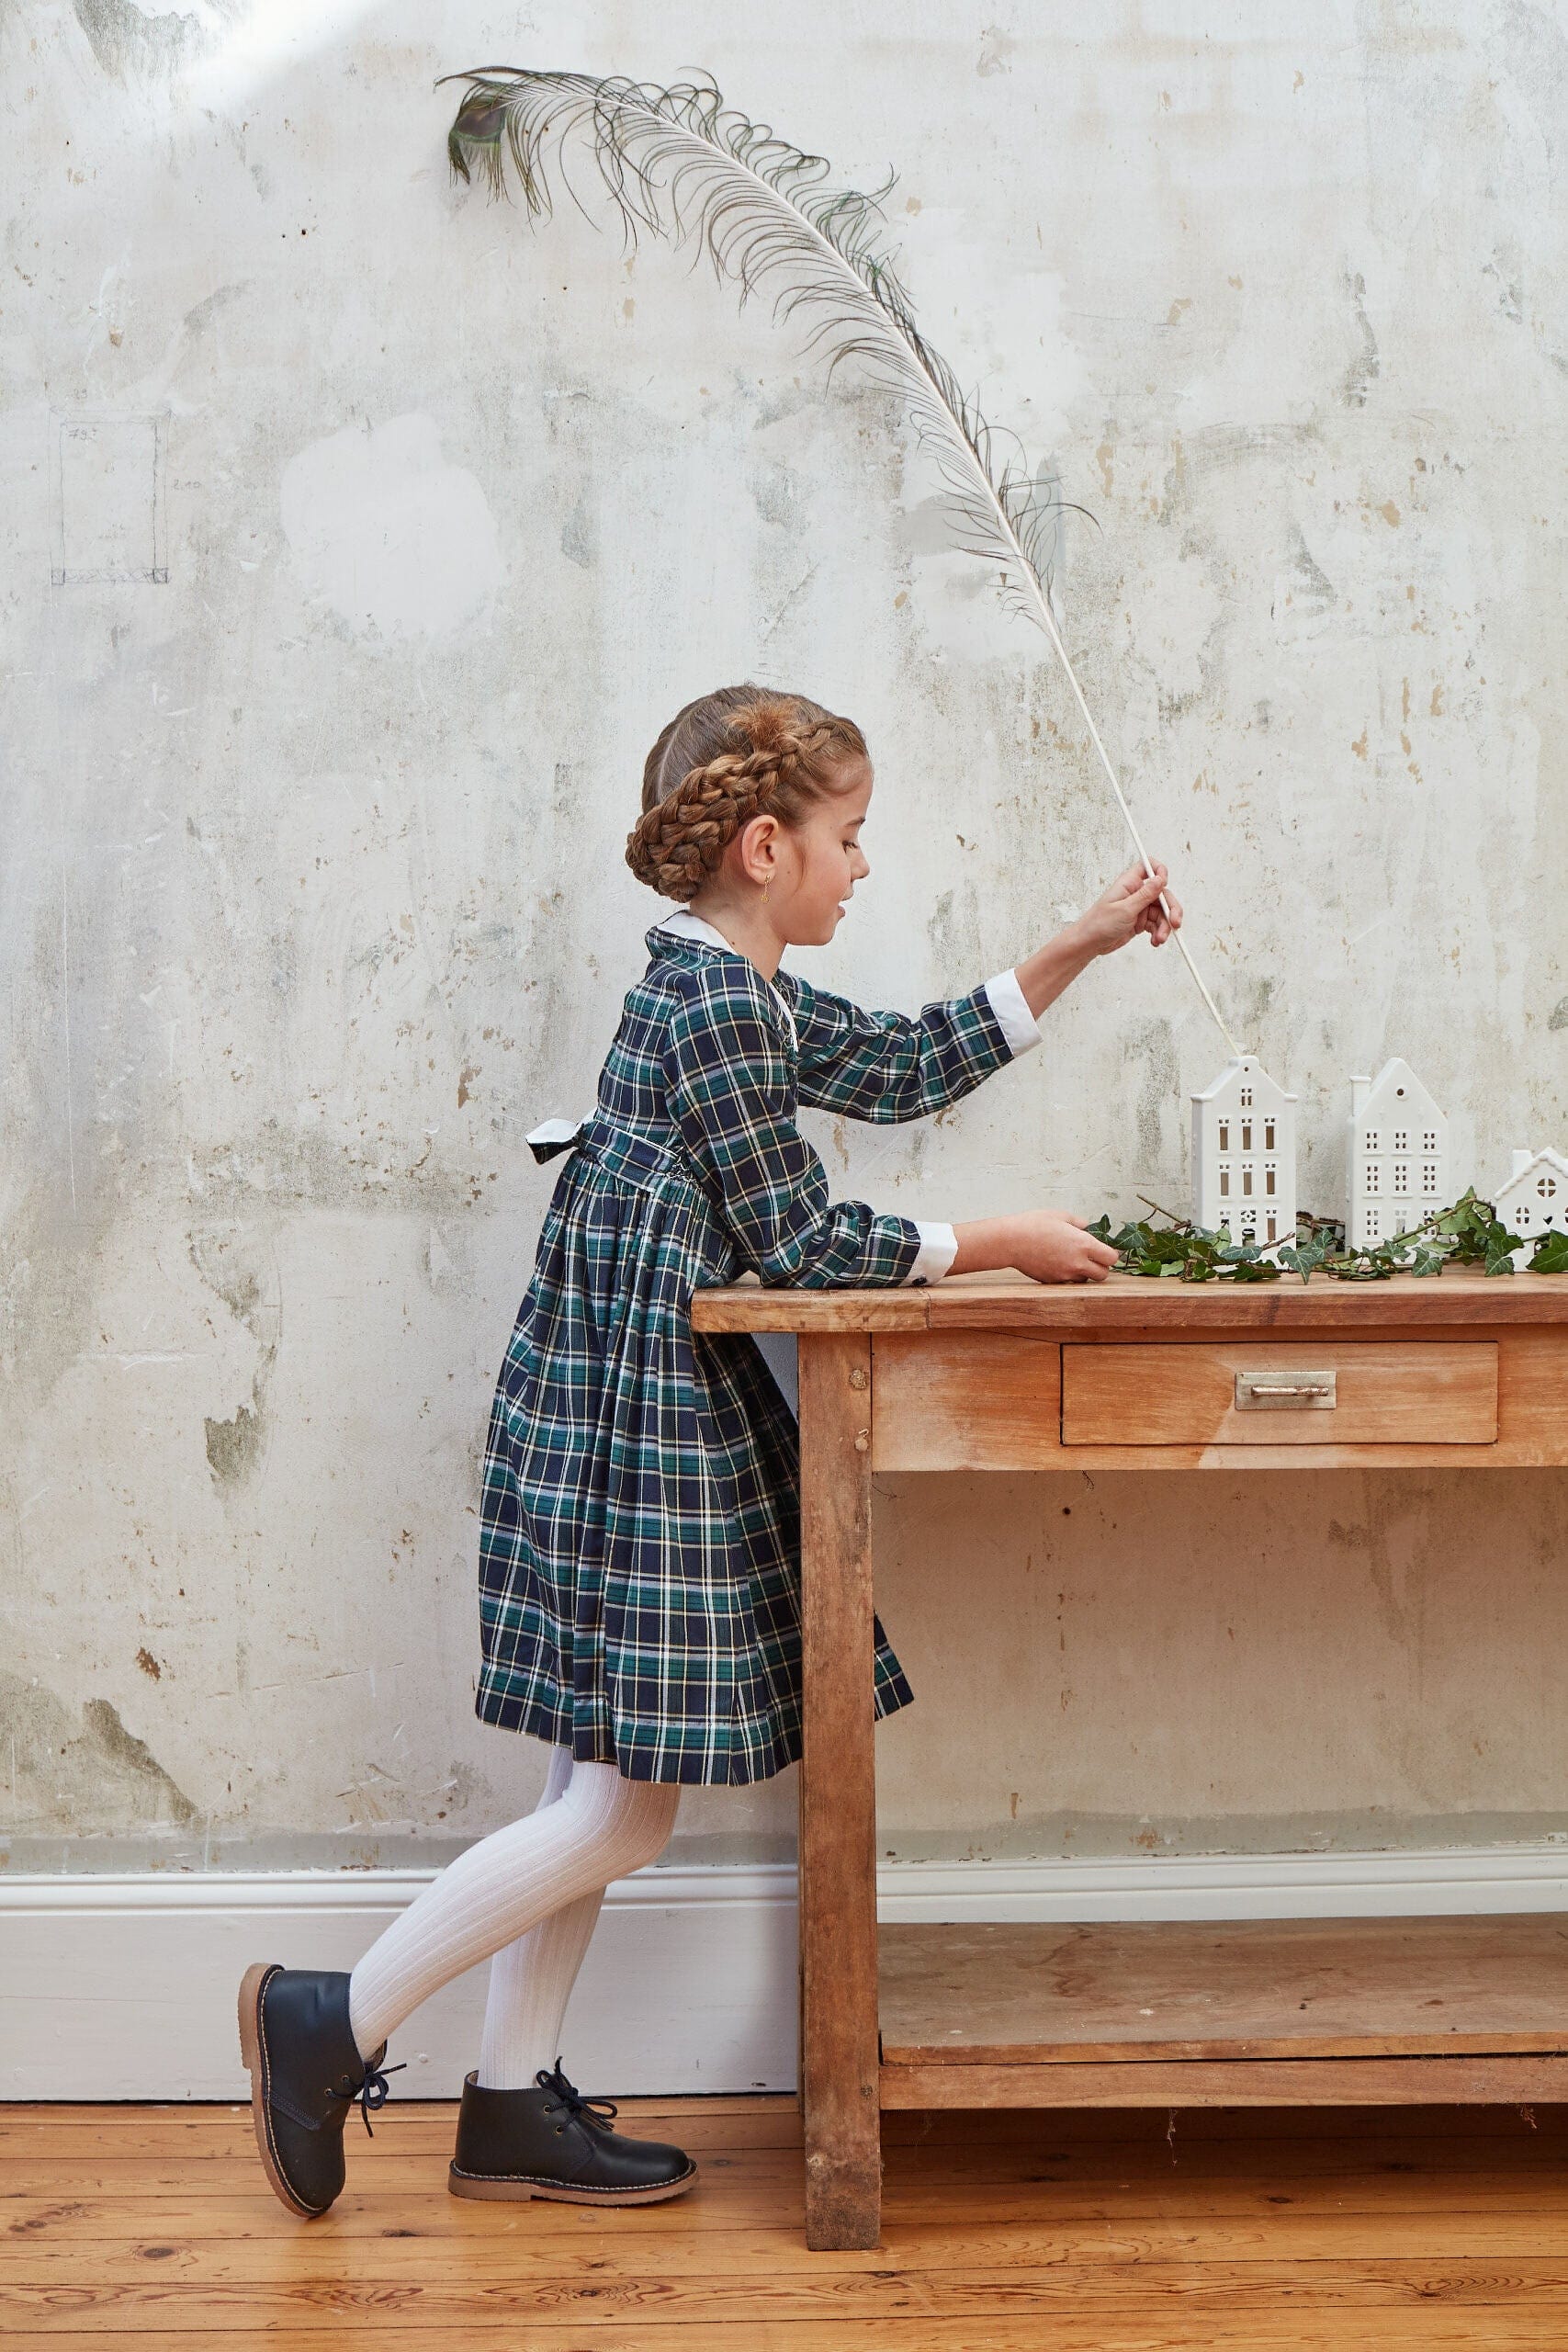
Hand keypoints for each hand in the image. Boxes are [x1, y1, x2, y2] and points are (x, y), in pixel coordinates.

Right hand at [949, 1210, 1118, 1282]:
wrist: (1010, 1241)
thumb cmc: (1034, 1225)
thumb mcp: (1061, 1216)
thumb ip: (1080, 1223)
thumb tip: (1087, 1228)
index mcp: (1084, 1245)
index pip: (1111, 1258)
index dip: (1110, 1254)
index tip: (1104, 1249)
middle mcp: (1077, 1263)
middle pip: (1103, 1275)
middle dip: (1101, 1267)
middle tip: (1092, 1257)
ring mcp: (1065, 1275)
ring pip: (1085, 1280)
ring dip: (1084, 1272)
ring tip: (1072, 1259)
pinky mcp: (1053, 1281)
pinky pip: (1068, 1282)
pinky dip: (1068, 1275)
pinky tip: (1058, 1262)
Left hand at [1077, 860, 1182, 955]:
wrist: (1089, 943)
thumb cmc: (1099, 924)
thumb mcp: (1124, 909)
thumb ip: (1145, 895)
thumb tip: (1160, 878)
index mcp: (1129, 883)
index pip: (1149, 866)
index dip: (1160, 872)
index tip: (1166, 885)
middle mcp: (1135, 893)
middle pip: (1162, 894)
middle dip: (1171, 909)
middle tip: (1175, 923)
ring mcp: (1138, 908)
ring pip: (1161, 912)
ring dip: (1164, 926)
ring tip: (1159, 939)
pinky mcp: (1139, 921)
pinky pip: (1156, 924)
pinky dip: (1158, 932)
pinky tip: (1154, 941)